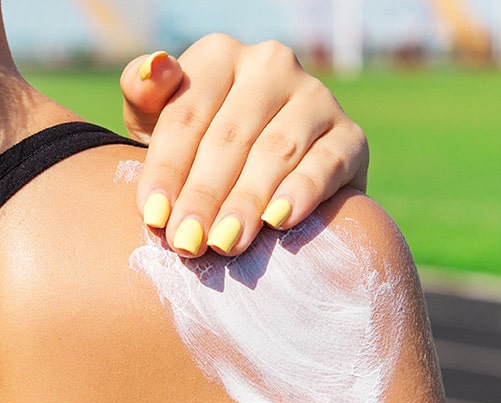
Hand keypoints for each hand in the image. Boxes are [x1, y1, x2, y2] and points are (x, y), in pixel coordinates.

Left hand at [120, 34, 367, 257]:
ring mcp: (317, 97)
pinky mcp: (352, 135)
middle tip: (187, 243)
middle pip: (231, 136)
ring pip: (277, 151)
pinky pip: (327, 163)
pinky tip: (279, 220)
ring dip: (247, 201)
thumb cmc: (201, 150)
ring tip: (226, 243)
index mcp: (221, 55)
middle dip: (205, 195)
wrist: (270, 180)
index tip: (153, 217)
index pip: (188, 114)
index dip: (167, 168)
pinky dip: (302, 192)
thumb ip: (143, 93)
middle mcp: (272, 65)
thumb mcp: (159, 122)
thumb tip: (154, 66)